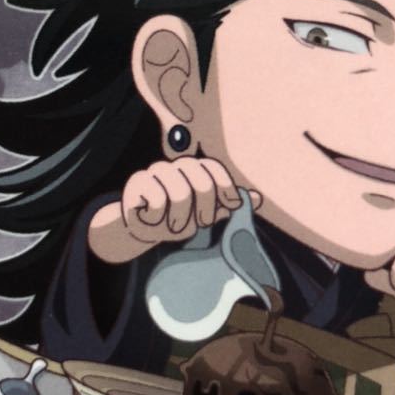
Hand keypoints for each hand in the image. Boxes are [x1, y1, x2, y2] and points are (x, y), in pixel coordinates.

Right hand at [89, 157, 261, 262]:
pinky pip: (157, 201)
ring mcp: (156, 171)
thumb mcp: (205, 215)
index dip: (226, 187)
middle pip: (202, 183)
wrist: (141, 229)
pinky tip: (152, 220)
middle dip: (205, 211)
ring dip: (180, 220)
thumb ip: (228, 205)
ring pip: (181, 194)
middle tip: (199, 225)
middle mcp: (176, 166)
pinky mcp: (137, 181)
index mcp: (195, 169)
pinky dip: (158, 219)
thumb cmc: (174, 220)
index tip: (233, 206)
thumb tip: (258, 198)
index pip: (214, 169)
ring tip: (172, 227)